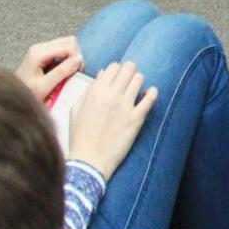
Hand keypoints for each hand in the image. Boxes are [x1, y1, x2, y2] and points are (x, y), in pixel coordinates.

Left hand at [16, 36, 81, 102]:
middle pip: (69, 41)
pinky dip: (66, 59)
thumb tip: (78, 60)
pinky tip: (63, 71)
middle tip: (74, 72)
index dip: (77, 58)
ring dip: (71, 57)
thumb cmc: (26, 93)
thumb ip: (62, 72)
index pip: (68, 45)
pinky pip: (61, 50)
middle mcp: (39, 48)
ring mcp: (40, 50)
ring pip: (66, 44)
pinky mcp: (42, 54)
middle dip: (76, 56)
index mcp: (38, 53)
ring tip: (69, 72)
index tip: (77, 72)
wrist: (11, 96)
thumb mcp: (44, 86)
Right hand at [66, 61, 157, 179]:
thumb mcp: (76, 110)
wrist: (89, 161)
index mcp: (95, 92)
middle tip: (129, 80)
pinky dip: (152, 93)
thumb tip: (102, 74)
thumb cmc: (80, 137)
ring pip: (139, 78)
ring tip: (136, 89)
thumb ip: (89, 90)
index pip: (113, 67)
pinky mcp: (136, 119)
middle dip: (130, 72)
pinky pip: (150, 98)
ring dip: (138, 81)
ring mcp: (125, 106)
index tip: (117, 78)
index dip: (116, 71)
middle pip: (129, 68)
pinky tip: (150, 94)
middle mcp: (111, 95)